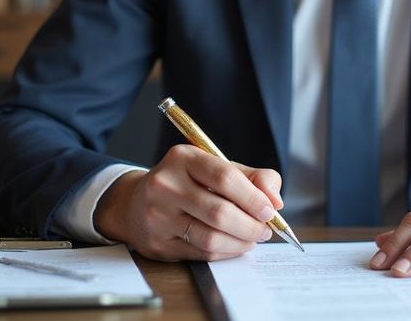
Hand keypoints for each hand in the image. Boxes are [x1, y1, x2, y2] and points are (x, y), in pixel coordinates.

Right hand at [94, 144, 282, 260]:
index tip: (270, 210)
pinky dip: (226, 252)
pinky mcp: (157, 243)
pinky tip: (235, 245)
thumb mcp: (216, 168)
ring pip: (211, 237)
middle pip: (220, 212)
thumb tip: (275, 200)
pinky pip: (201, 253)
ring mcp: (158, 216)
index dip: (253, 197)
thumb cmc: (186, 183)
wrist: (135, 203)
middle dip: (251, 225)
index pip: (225, 177)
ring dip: (241, 242)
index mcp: (183, 158)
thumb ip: (252, 178)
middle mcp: (165, 185)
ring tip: (253, 238)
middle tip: (266, 229)